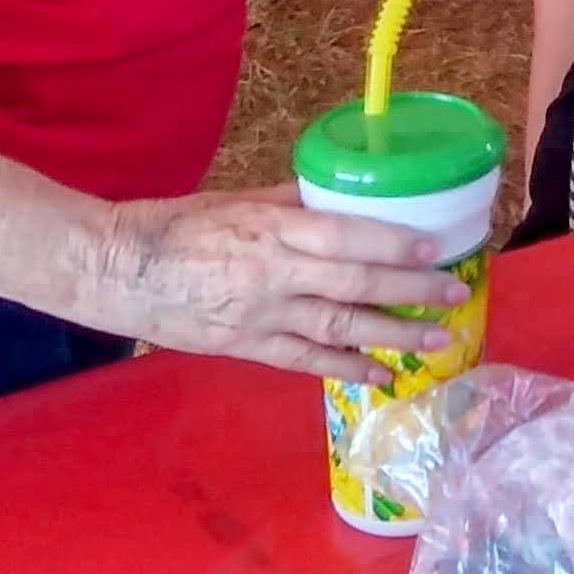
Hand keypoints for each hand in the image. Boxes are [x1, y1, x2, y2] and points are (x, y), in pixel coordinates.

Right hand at [84, 184, 464, 381]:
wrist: (117, 271)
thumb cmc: (176, 226)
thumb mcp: (236, 201)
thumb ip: (290, 204)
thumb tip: (340, 199)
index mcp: (270, 229)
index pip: (344, 236)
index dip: (393, 242)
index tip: (436, 245)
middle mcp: (273, 274)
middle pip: (354, 283)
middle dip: (410, 289)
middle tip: (455, 293)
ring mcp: (261, 316)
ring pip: (339, 327)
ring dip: (393, 334)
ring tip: (438, 340)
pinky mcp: (247, 348)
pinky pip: (306, 362)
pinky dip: (347, 369)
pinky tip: (382, 375)